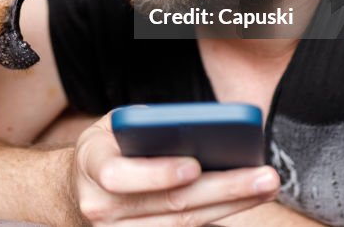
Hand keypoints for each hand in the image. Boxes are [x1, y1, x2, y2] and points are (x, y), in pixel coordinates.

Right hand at [71, 112, 280, 225]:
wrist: (79, 190)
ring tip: (265, 186)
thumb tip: (198, 132)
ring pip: (182, 225)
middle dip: (223, 189)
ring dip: (230, 205)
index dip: (157, 173)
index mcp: (90, 165)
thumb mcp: (115, 126)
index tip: (195, 166)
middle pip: (169, 205)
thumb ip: (146, 126)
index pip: (119, 176)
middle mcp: (100, 207)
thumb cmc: (109, 148)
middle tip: (264, 176)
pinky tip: (244, 202)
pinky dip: (216, 218)